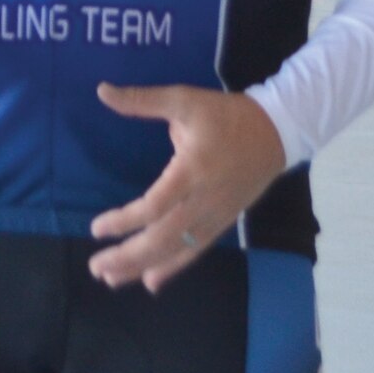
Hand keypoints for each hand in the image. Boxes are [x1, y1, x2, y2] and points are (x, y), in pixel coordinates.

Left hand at [87, 85, 286, 291]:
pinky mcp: (224, 222)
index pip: (156, 205)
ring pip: (178, 249)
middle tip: (96, 267)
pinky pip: (196, 250)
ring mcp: (216, 215)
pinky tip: (150, 281)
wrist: (277, 132)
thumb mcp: (183, 99)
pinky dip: (173, 267)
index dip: (126, 221)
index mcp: (193, 170)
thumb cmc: (225, 115)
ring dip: (144, 266)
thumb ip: (142, 100)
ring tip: (111, 279)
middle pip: (164, 237)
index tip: (97, 229)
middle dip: (129, 255)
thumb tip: (102, 91)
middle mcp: (204, 199)